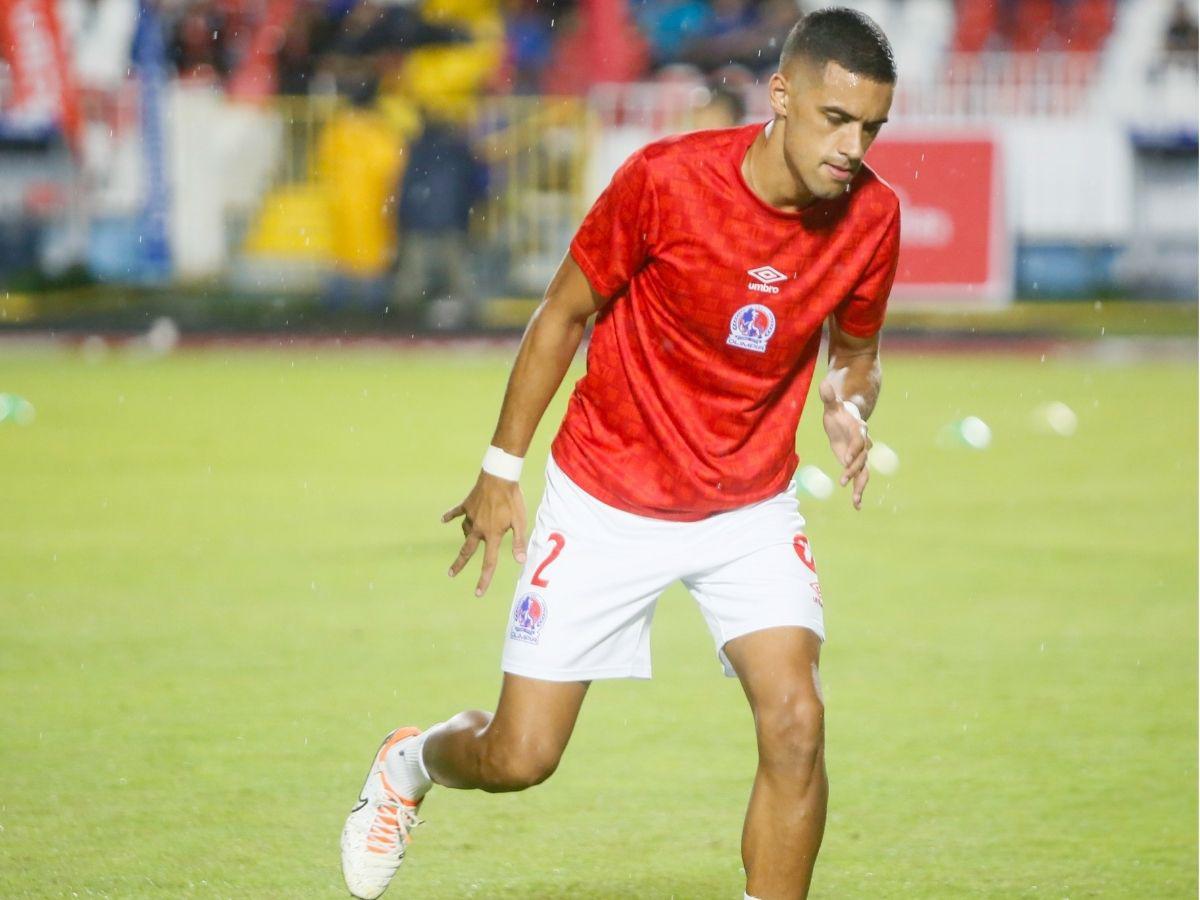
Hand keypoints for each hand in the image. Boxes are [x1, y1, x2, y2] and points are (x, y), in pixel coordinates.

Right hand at [442, 472, 527, 596]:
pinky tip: (443, 519)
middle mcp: (478, 528)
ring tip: (467, 539)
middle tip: (450, 574)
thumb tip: (520, 561)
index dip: (484, 579)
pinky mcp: (467, 504)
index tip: (477, 593)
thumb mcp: (520, 521)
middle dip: (459, 564)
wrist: (499, 476)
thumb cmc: (513, 499)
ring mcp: (471, 516)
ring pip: (465, 531)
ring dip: (465, 537)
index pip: (489, 562)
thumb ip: (519, 542)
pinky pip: (456, 512)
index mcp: (493, 535)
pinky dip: (450, 516)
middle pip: (467, 551)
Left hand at [818, 380, 870, 509]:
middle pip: (861, 459)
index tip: (845, 459)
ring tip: (856, 502)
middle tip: (843, 480)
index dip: (854, 450)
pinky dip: (858, 492)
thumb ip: (829, 397)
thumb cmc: (838, 411)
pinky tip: (856, 506)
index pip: (859, 441)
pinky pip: (859, 478)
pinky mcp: (856, 464)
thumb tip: (824, 385)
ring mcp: (860, 455)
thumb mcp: (832, 405)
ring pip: (863, 472)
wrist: (847, 417)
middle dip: (853, 470)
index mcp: (858, 430)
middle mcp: (863, 444)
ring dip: (860, 487)